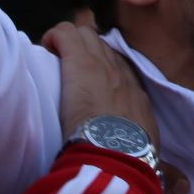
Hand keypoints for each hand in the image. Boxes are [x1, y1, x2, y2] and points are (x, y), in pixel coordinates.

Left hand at [44, 22, 158, 150]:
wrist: (116, 152)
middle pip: (102, 46)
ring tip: (53, 59)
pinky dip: (54, 37)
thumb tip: (148, 161)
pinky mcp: (79, 61)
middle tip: (67, 69)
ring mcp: (101, 64)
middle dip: (84, 51)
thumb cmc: (128, 157)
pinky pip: (64, 33)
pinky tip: (45, 47)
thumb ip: (143, 145)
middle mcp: (120, 73)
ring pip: (85, 33)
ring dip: (69, 43)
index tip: (87, 83)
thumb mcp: (145, 148)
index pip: (119, 68)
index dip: (102, 71)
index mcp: (136, 94)